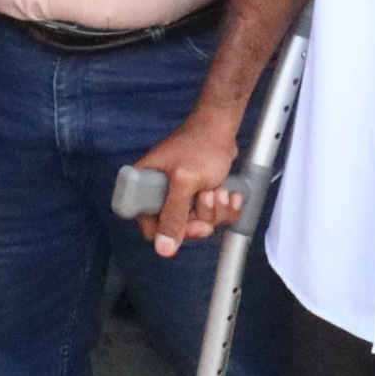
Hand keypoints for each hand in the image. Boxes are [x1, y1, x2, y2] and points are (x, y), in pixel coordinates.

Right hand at [131, 105, 244, 259]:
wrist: (222, 127)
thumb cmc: (201, 146)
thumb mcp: (185, 182)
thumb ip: (173, 215)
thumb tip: (162, 248)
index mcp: (145, 185)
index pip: (149, 225)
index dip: (170, 230)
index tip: (191, 222)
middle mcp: (160, 191)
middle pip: (177, 227)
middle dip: (201, 216)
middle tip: (209, 197)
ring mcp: (181, 194)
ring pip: (198, 222)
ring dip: (215, 210)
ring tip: (219, 188)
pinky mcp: (198, 194)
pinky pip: (212, 215)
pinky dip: (225, 207)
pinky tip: (230, 192)